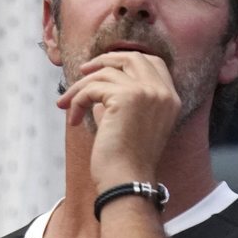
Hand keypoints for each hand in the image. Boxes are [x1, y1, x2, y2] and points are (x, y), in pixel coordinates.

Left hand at [56, 51, 179, 189]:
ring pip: (105, 73)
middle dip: (105, 59)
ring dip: (81, 87)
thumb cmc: (125, 160)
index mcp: (170, 98)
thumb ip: (119, 100)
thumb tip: (96, 86)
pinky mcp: (126, 97)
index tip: (104, 68)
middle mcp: (163, 92)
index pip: (153, 62)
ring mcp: (147, 92)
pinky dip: (77, 100)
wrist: (126, 180)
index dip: (126, 60)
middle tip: (83, 70)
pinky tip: (74, 119)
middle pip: (132, 57)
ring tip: (67, 104)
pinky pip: (92, 88)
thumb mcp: (129, 123)